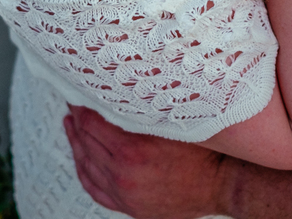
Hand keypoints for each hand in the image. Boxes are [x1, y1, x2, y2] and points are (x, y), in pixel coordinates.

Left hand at [64, 105, 227, 218]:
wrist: (220, 184)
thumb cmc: (202, 150)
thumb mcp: (171, 121)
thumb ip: (142, 108)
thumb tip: (117, 86)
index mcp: (132, 151)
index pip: (92, 123)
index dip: (81, 106)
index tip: (77, 93)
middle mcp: (124, 174)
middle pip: (86, 142)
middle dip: (77, 120)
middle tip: (72, 103)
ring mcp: (124, 194)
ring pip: (86, 165)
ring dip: (76, 143)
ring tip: (71, 125)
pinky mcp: (129, 207)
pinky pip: (94, 189)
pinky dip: (83, 171)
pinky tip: (80, 157)